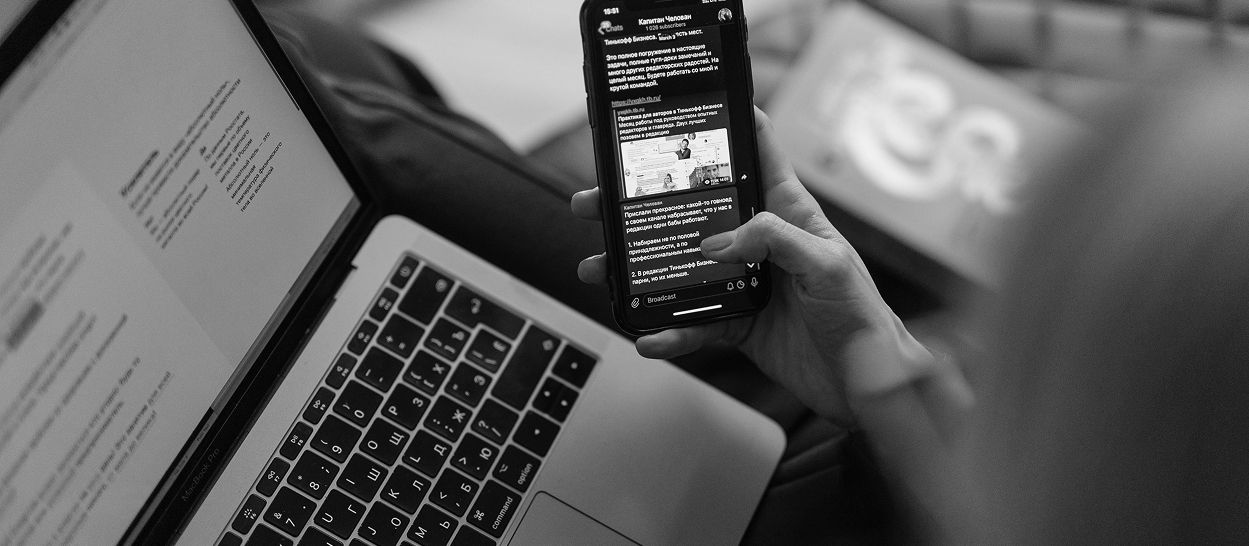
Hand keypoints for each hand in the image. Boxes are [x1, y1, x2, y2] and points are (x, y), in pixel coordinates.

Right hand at [572, 108, 933, 425]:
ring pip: (679, 268)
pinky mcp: (736, 324)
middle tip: (598, 201)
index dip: (727, 128)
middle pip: (694, 213)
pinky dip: (667, 331)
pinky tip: (647, 336)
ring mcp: (743, 284)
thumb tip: (718, 242)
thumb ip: (775, 240)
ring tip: (599, 269)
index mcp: (788, 215)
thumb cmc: (861, 315)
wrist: (865, 386)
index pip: (758, 157)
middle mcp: (759, 244)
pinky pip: (691, 323)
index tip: (686, 109)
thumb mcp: (827, 264)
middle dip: (643, 205)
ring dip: (637, 269)